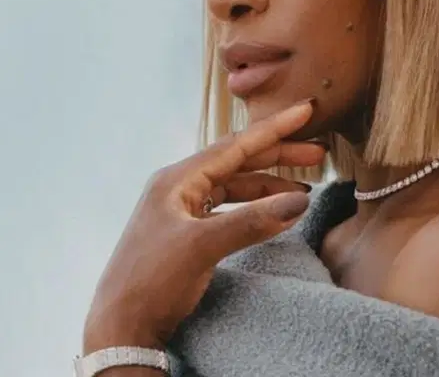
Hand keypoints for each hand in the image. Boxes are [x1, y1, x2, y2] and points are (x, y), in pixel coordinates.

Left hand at [82, 99, 324, 352]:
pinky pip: (227, 209)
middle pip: (237, 162)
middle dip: (278, 157)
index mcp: (177, 180)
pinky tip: (274, 214)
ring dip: (268, 186)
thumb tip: (300, 201)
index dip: (273, 130)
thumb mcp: (202, 247)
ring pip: (234, 187)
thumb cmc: (150, 282)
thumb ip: (252, 221)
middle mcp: (178, 188)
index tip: (304, 111)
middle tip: (317, 154)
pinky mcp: (185, 233)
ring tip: (303, 191)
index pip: (234, 145)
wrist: (120, 326)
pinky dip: (254, 209)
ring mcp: (181, 211)